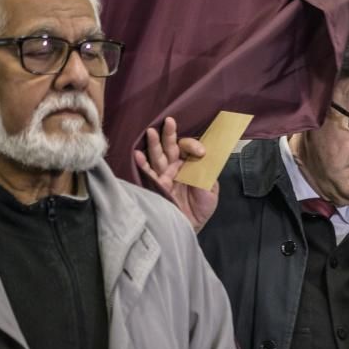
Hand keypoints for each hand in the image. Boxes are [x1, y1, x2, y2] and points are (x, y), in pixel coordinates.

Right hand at [134, 116, 218, 231]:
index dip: (192, 146)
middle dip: (169, 135)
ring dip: (153, 144)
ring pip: (158, 156)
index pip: (189, 148)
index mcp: (190, 164)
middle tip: (169, 122)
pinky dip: (142, 164)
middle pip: (171, 147)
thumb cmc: (202, 207)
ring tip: (150, 132)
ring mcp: (165, 175)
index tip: (201, 152)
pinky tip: (137, 154)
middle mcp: (176, 166)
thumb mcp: (210, 188)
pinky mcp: (156, 185)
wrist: (192, 226)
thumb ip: (206, 172)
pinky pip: (148, 173)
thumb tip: (203, 157)